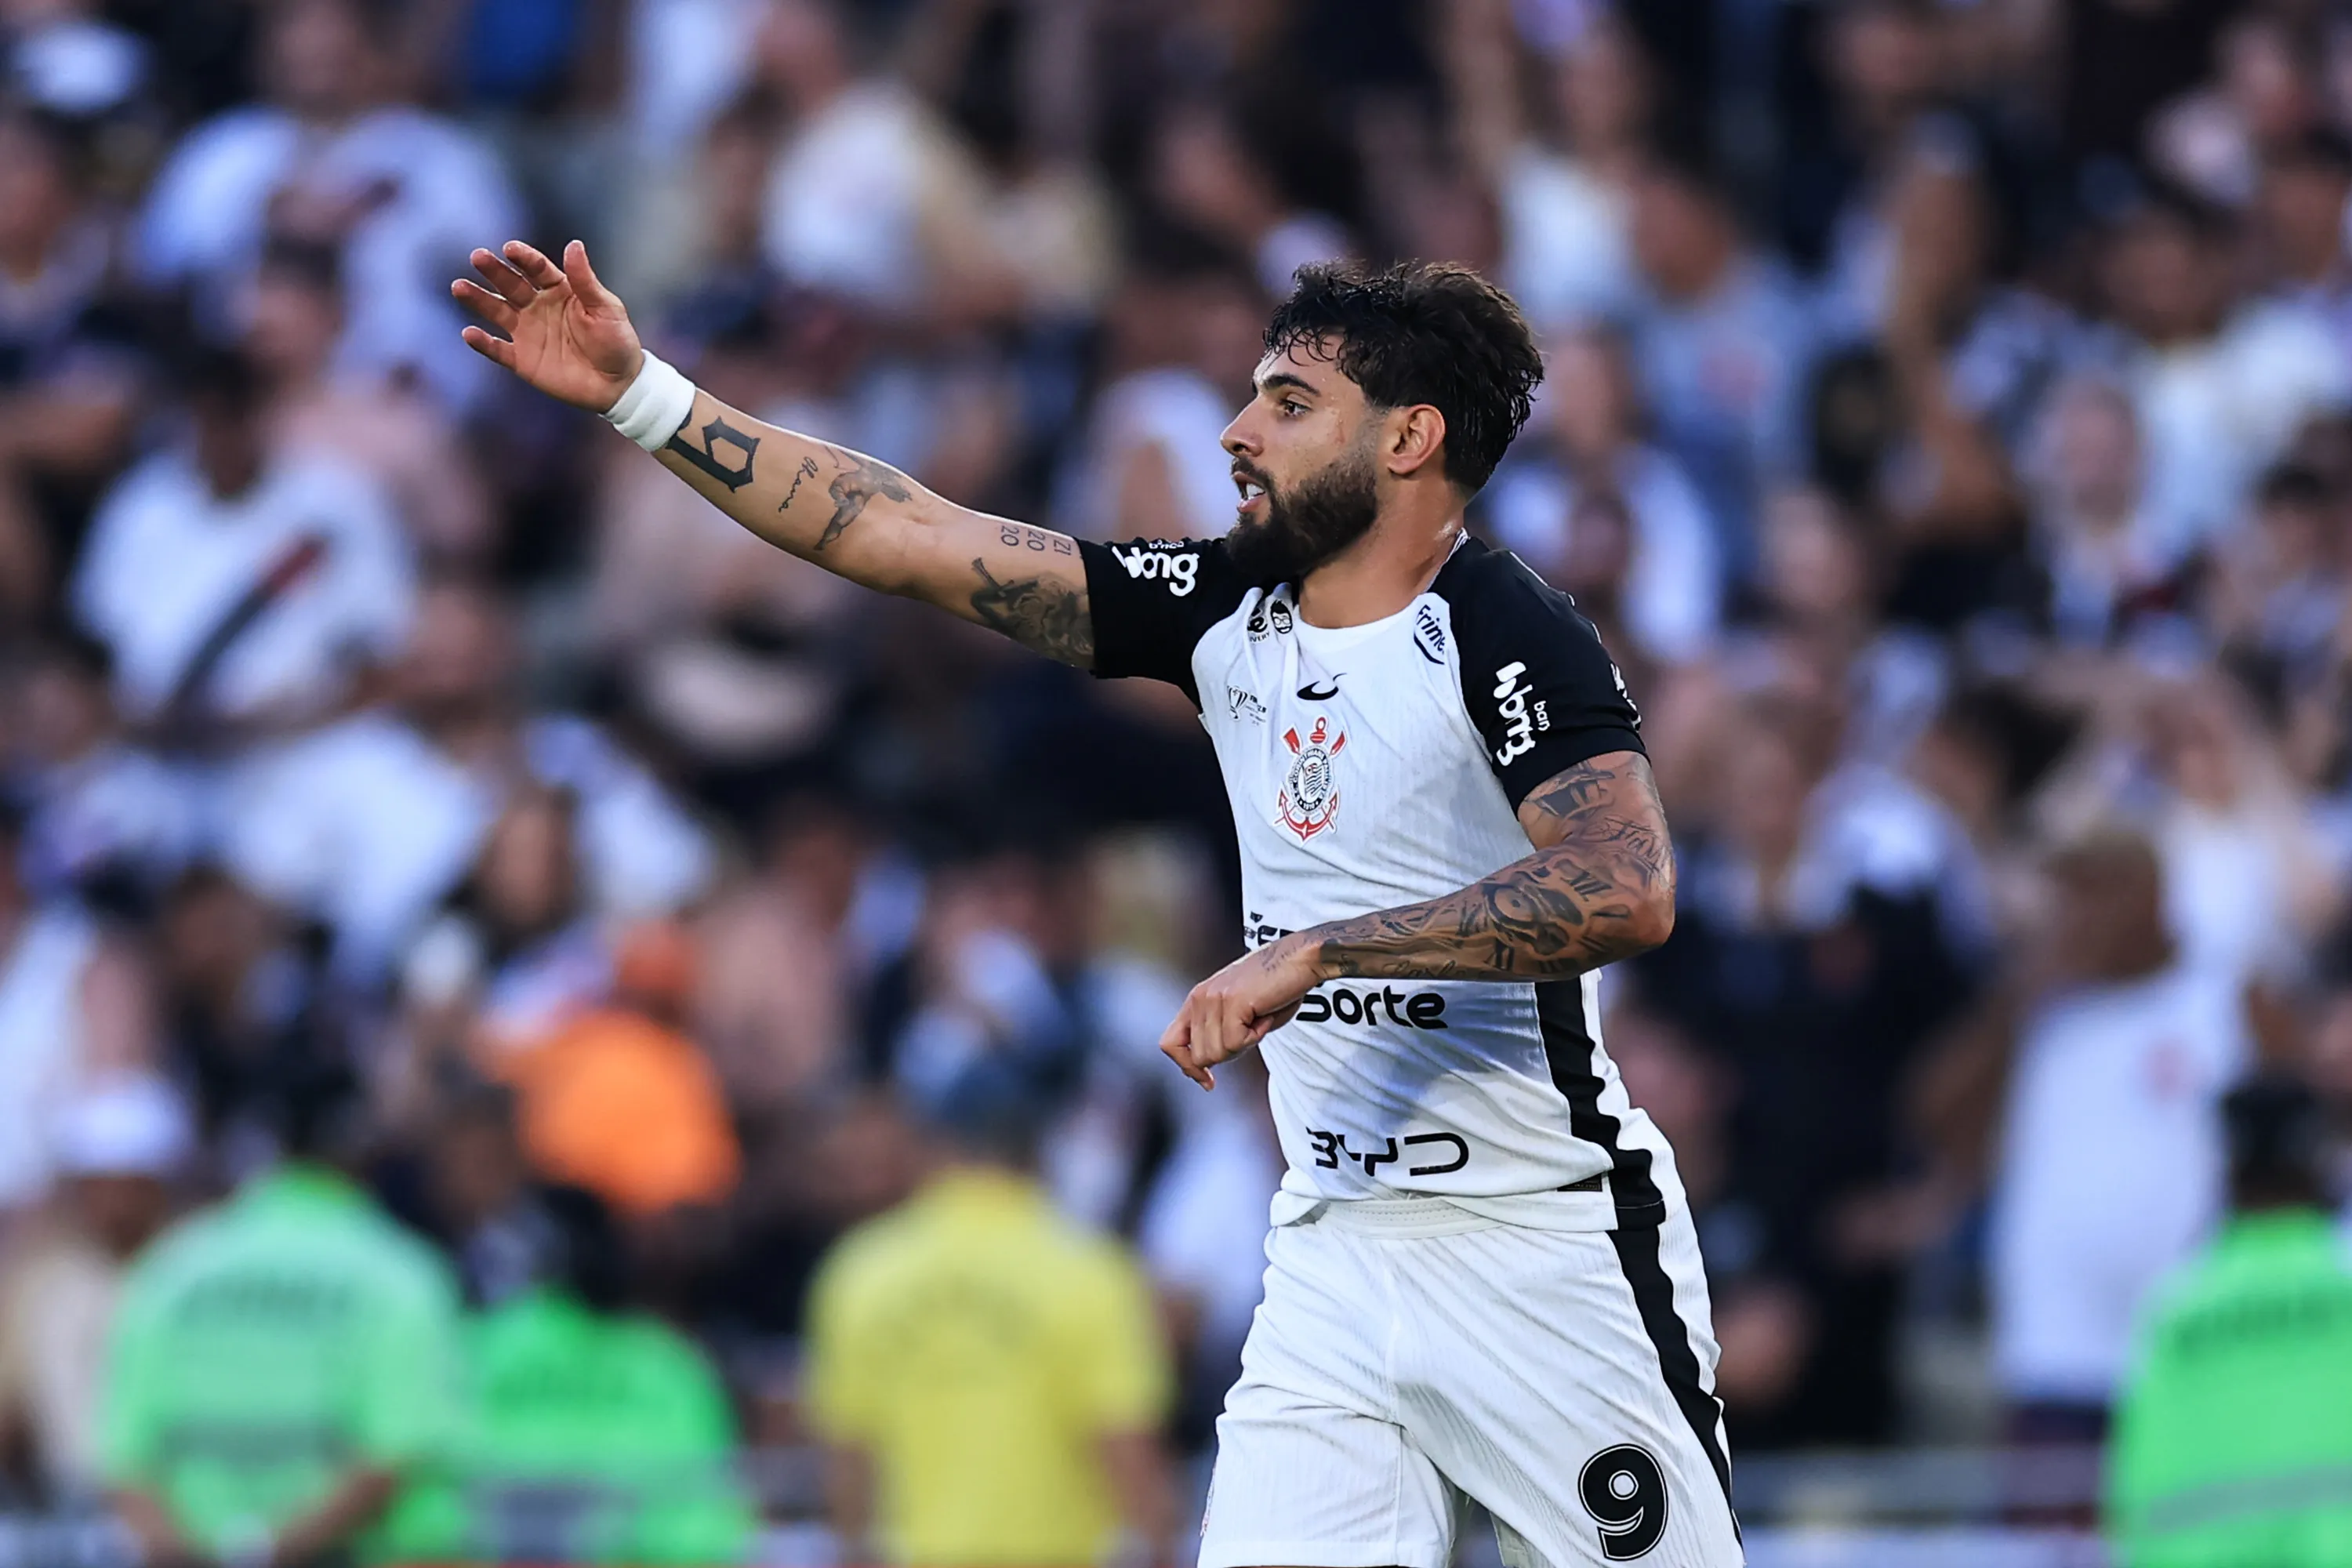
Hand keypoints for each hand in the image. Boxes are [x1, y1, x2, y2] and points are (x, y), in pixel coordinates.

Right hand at [451, 239, 642, 411]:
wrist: (618, 385)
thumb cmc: (617, 342)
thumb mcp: (606, 309)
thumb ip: (585, 280)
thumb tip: (574, 244)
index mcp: (560, 290)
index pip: (537, 269)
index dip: (524, 258)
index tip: (510, 248)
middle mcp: (538, 307)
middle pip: (511, 285)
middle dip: (494, 271)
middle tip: (478, 257)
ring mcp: (528, 333)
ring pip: (497, 311)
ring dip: (478, 300)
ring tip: (459, 287)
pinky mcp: (522, 360)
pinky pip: (498, 350)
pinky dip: (483, 343)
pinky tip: (469, 333)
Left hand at [1159, 934, 1323, 1089]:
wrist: (1300, 958)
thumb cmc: (1277, 987)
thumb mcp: (1240, 1014)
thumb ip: (1219, 1036)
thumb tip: (1204, 1065)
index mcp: (1197, 999)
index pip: (1170, 1043)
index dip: (1187, 1067)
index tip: (1209, 1081)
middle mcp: (1199, 998)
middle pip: (1199, 1056)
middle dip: (1229, 1055)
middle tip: (1251, 1033)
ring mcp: (1213, 998)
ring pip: (1217, 1053)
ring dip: (1244, 1044)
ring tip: (1258, 1018)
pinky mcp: (1232, 1001)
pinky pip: (1235, 1042)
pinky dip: (1256, 1037)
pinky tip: (1264, 1015)